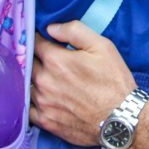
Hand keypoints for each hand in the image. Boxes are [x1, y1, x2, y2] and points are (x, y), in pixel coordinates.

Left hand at [29, 21, 135, 144]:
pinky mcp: (45, 121)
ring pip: (27, 84)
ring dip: (33, 79)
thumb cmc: (114, 80)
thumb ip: (74, 31)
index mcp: (55, 60)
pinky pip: (28, 107)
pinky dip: (32, 100)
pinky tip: (43, 97)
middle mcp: (44, 81)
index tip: (44, 39)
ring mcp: (42, 103)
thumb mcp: (102, 46)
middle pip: (28, 63)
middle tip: (46, 58)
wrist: (121, 119)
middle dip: (35, 57)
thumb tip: (50, 27)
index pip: (34, 42)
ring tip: (47, 78)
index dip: (39, 38)